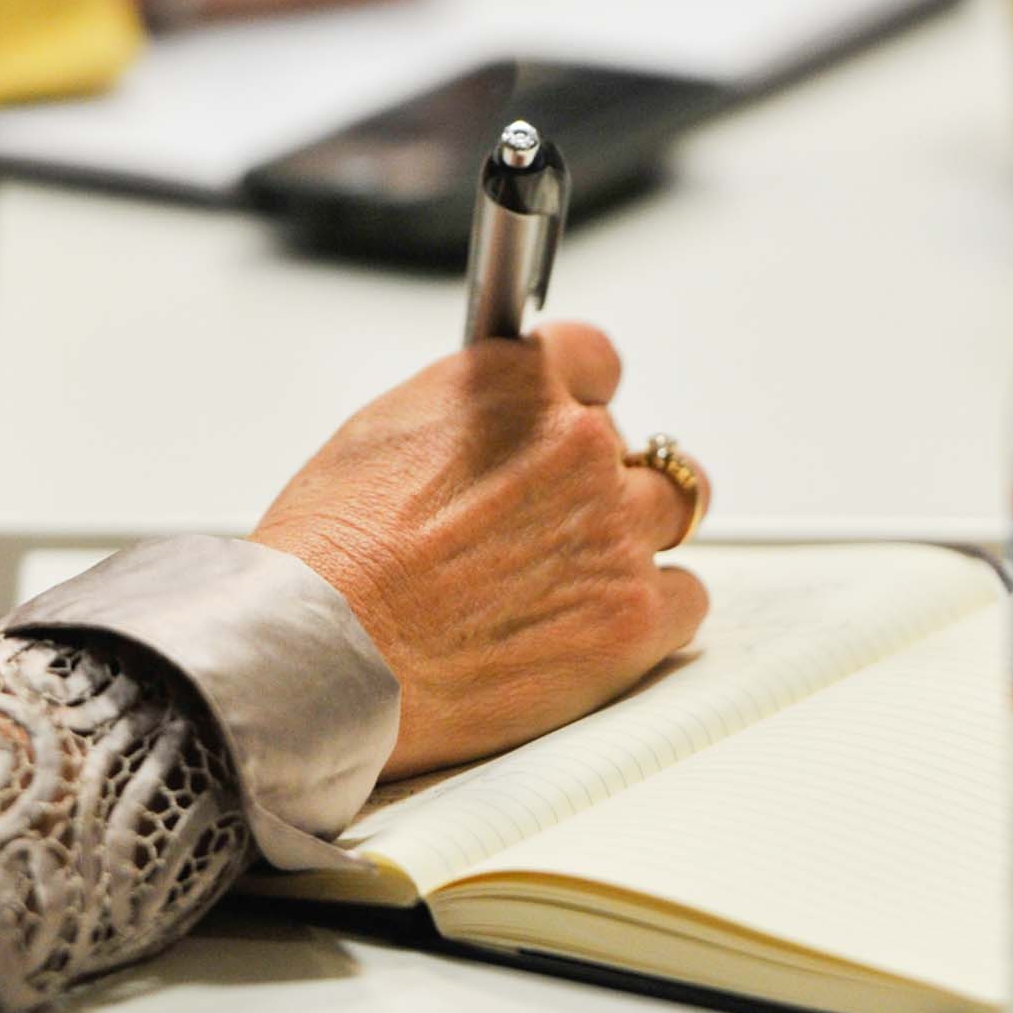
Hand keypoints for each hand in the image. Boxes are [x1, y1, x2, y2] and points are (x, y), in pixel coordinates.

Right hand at [252, 324, 709, 778]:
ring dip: (633, 535)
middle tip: (548, 522)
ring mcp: (614, 530)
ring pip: (674, 508)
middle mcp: (576, 444)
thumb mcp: (381, 433)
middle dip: (595, 477)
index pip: (592, 357)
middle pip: (631, 441)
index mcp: (513, 388)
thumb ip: (464, 413)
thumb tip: (489, 423)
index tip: (568, 418)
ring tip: (575, 574)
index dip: (576, 395)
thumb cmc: (328, 558)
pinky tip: (593, 625)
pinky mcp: (634, 616)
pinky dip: (651, 612)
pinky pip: (686, 598)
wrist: (326, 655)